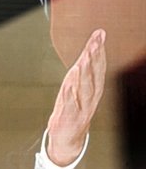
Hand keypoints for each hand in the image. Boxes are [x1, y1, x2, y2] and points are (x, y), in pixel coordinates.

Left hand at [46, 29, 106, 165]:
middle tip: (95, 44)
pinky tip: (69, 86)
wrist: (69, 135)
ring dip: (85, 74)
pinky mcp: (70, 116)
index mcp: (94, 87)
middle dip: (95, 59)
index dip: (99, 50)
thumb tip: (93, 44)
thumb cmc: (73, 104)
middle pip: (94, 75)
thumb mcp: (78, 81)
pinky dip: (71, 95)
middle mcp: (91, 96)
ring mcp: (82, 106)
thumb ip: (86, 63)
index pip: (99, 65)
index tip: (100, 34)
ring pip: (85, 89)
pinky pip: (71, 104)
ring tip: (83, 61)